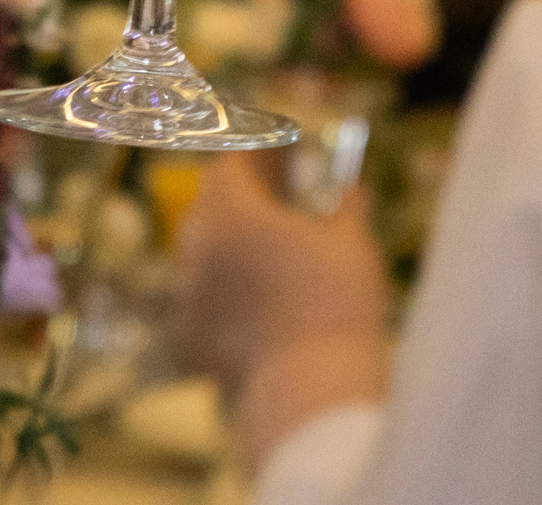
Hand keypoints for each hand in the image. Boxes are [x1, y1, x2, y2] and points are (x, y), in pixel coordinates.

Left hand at [176, 157, 390, 466]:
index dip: (254, 155)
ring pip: (200, 253)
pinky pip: (199, 297)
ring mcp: (189, 295)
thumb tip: (352, 191)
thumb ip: (346, 208)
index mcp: (234, 214)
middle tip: (273, 200)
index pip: (229, 165)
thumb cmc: (337, 305)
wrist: (312, 388)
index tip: (279, 153)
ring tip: (263, 251)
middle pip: (208, 206)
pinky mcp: (190, 335)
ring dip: (226, 243)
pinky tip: (252, 299)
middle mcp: (200, 249)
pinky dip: (221, 289)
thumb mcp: (352, 245)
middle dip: (237, 197)